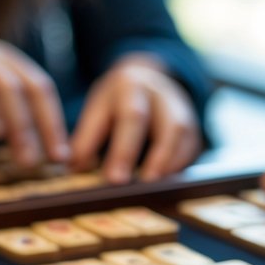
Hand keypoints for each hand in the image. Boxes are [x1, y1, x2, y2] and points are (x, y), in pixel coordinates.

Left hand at [71, 54, 201, 183]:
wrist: (147, 78)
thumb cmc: (116, 101)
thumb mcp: (98, 110)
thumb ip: (86, 139)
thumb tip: (73, 169)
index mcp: (131, 86)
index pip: (131, 117)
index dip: (123, 150)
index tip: (114, 179)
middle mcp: (159, 93)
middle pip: (164, 124)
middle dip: (152, 156)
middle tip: (137, 185)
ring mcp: (179, 107)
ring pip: (182, 132)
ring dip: (169, 162)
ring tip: (154, 186)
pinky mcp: (191, 125)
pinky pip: (191, 144)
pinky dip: (180, 164)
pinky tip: (166, 182)